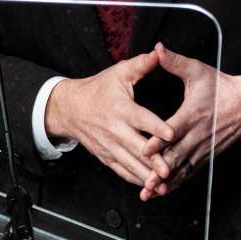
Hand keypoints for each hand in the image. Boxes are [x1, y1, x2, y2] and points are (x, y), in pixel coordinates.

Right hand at [45, 50, 176, 186]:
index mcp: (121, 108)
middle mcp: (115, 129)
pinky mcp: (106, 156)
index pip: (141, 118)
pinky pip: (122, 171)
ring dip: (146, 176)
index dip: (156, 127)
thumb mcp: (119, 73)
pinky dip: (135, 180)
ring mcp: (109, 146)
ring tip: (163, 186)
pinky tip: (149, 187)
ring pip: (130, 164)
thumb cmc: (99, 89)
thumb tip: (159, 52)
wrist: (70, 108)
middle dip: (153, 161)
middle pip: (136, 147)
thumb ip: (141, 65)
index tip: (171, 134)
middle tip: (169, 170)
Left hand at [138, 43, 240, 200]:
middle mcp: (198, 134)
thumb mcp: (198, 70)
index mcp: (193, 114)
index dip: (160, 140)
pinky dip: (177, 183)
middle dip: (160, 170)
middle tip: (145, 182)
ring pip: (183, 168)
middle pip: (177, 155)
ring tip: (150, 192)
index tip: (145, 150)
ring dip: (166, 182)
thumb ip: (175, 62)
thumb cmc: (220, 86)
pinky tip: (164, 191)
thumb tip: (157, 49)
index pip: (175, 129)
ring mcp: (203, 148)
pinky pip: (190, 172)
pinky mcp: (206, 155)